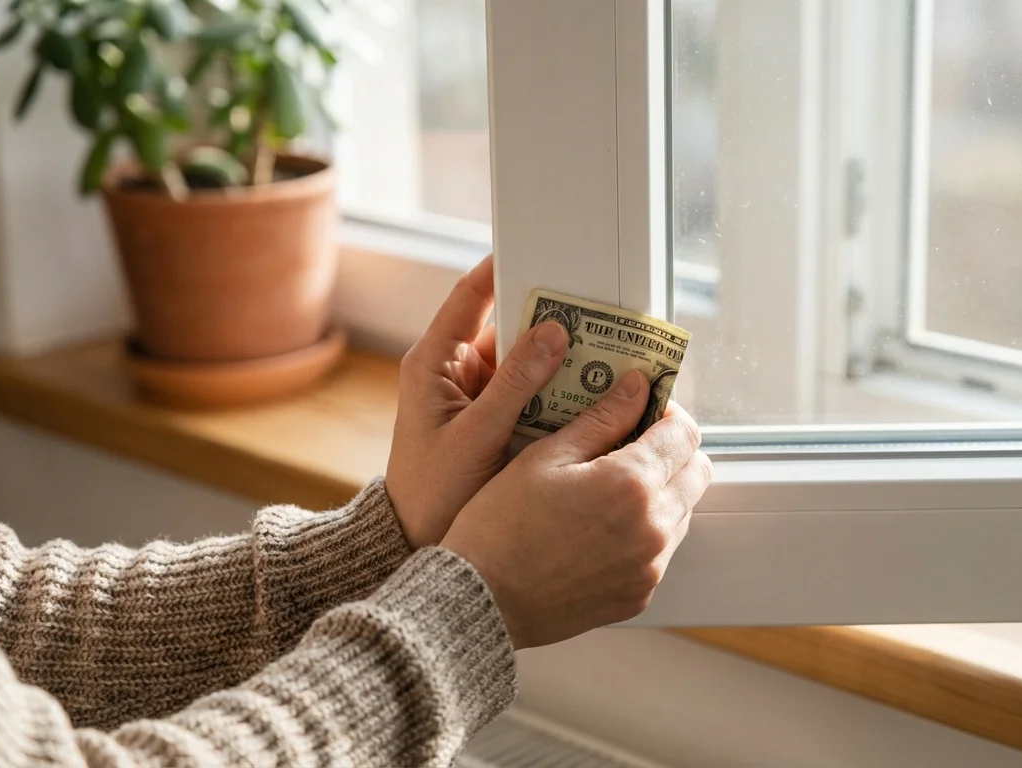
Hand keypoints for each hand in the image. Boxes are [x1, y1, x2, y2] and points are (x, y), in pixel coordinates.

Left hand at [385, 255, 570, 547]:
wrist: (418, 542)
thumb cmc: (430, 493)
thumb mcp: (473, 436)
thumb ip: (513, 384)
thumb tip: (551, 334)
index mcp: (433, 363)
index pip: (467, 297)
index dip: (499, 268)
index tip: (535, 247)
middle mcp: (457, 372)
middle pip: (509, 326)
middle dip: (549, 317)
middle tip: (593, 305)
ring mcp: (479, 396)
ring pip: (527, 360)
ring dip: (561, 357)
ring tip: (603, 345)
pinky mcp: (498, 420)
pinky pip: (535, 392)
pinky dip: (560, 390)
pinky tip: (592, 388)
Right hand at [441, 369, 711, 648]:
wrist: (482, 599)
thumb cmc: (501, 525)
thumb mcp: (545, 457)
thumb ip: (601, 418)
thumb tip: (638, 386)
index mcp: (630, 484)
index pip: (685, 433)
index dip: (667, 413)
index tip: (643, 409)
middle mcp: (652, 527)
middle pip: (698, 471)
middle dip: (674, 450)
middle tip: (633, 443)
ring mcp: (650, 565)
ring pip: (683, 511)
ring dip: (663, 490)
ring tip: (613, 487)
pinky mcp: (641, 593)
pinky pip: (663, 550)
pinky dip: (646, 530)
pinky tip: (603, 526)